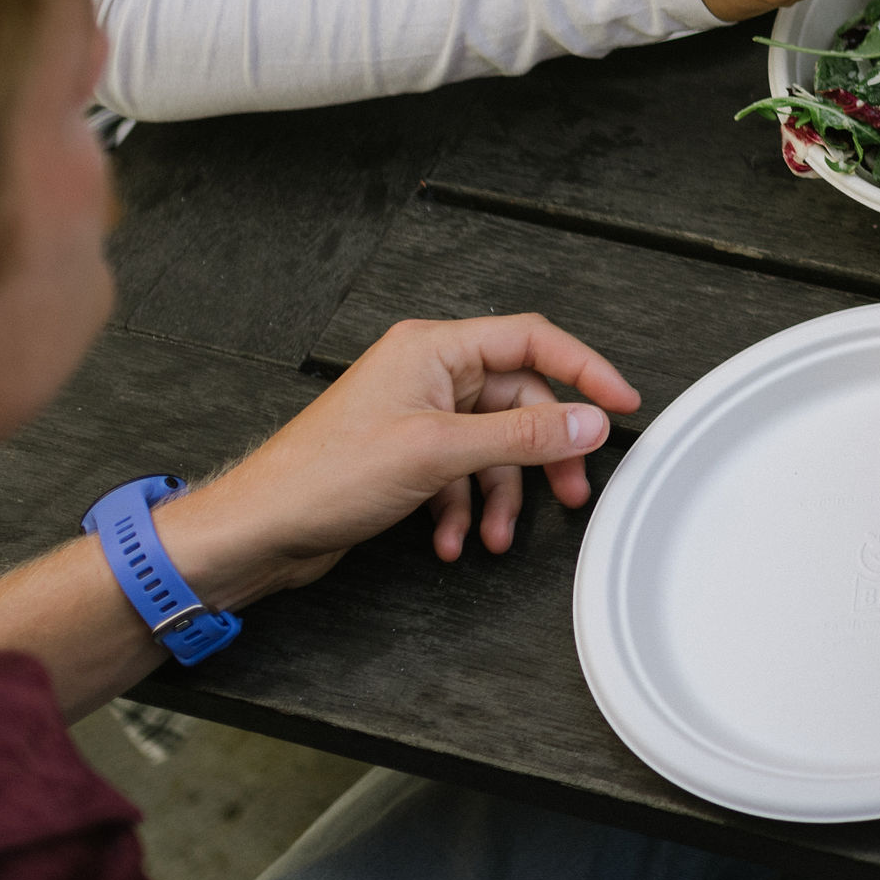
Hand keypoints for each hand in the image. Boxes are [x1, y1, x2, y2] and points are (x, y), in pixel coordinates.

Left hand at [161, 315, 639, 609]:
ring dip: (499, 495)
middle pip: (518, 401)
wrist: (258, 530)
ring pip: (491, 446)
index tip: (621, 402)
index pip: (533, 341)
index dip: (585, 370)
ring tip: (495, 535)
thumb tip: (586, 420)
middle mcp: (427, 373)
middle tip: (569, 488)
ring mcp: (415, 415)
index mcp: (434, 349)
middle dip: (540, 454)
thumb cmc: (321, 477)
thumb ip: (522, 435)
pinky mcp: (405, 454)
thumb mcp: (439, 453)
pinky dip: (465, 508)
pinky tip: (454, 538)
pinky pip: (461, 474)